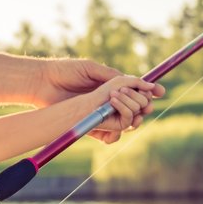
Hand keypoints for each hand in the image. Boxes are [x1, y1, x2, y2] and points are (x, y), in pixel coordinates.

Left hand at [36, 59, 164, 138]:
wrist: (42, 83)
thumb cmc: (64, 71)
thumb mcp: (90, 68)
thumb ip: (111, 76)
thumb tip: (133, 81)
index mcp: (110, 84)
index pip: (136, 90)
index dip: (150, 91)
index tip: (160, 92)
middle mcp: (108, 100)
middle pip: (136, 108)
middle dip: (144, 106)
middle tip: (146, 104)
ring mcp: (100, 113)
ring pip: (126, 123)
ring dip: (132, 119)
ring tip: (129, 114)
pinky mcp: (90, 125)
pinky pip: (109, 135)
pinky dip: (114, 133)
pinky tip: (114, 126)